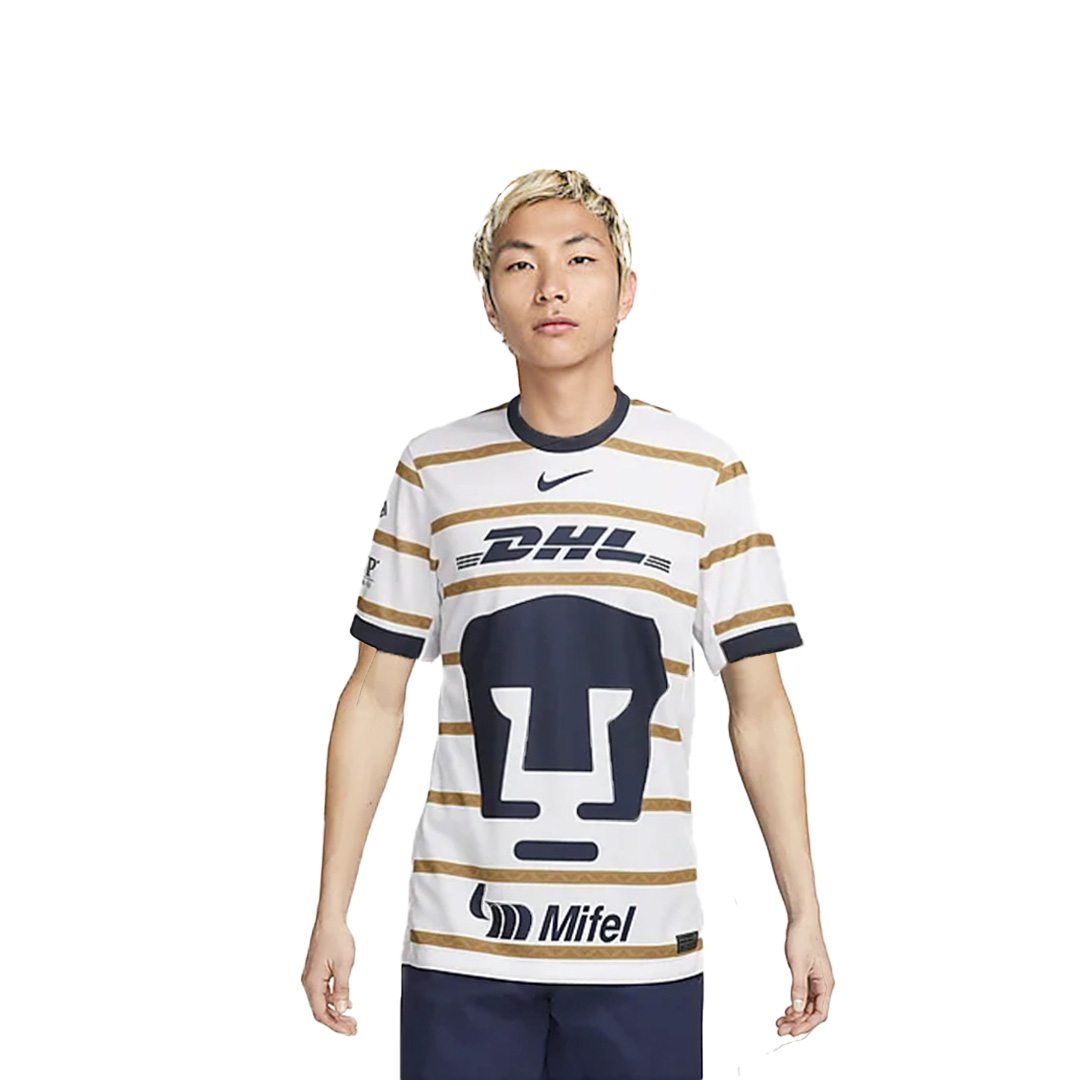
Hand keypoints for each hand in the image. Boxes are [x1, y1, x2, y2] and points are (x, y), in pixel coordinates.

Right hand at [301, 917, 356, 1034]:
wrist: (330, 920)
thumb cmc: (335, 938)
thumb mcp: (344, 965)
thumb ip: (342, 990)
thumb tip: (341, 1009)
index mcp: (312, 983)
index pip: (321, 1013)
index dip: (335, 1025)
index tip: (348, 1030)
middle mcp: (309, 982)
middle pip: (320, 1010)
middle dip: (337, 1021)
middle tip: (352, 1028)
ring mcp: (311, 977)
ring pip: (322, 1002)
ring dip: (336, 1011)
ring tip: (351, 1019)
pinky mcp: (316, 972)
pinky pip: (323, 992)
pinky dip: (333, 1000)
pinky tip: (345, 1002)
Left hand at [776, 914, 833, 1037]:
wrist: (802, 920)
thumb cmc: (803, 938)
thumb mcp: (798, 964)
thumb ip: (798, 988)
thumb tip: (798, 1009)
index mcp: (826, 983)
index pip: (820, 1014)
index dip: (806, 1025)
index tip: (792, 1031)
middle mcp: (824, 984)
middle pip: (813, 1012)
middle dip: (798, 1023)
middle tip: (781, 1029)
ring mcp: (817, 981)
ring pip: (808, 1006)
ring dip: (796, 1015)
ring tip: (781, 1021)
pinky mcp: (809, 976)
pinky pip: (805, 996)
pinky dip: (796, 1005)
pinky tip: (787, 1010)